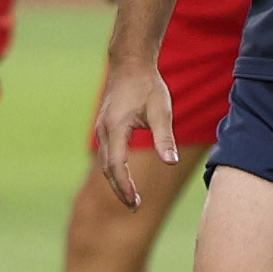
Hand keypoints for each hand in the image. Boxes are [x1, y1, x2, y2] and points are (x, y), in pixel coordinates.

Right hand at [91, 61, 177, 209]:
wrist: (129, 63)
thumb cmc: (148, 86)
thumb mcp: (162, 111)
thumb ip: (165, 138)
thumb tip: (171, 164)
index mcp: (116, 128)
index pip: (117, 166)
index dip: (125, 187)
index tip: (136, 203)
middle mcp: (104, 131)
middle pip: (108, 169)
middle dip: (120, 190)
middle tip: (135, 207)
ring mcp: (101, 129)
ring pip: (106, 163)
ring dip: (117, 182)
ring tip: (132, 198)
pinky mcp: (104, 128)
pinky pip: (107, 155)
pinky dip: (114, 170)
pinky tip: (126, 178)